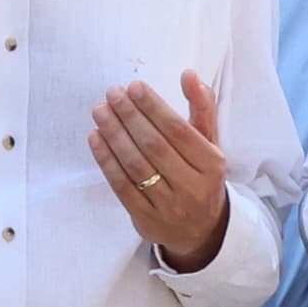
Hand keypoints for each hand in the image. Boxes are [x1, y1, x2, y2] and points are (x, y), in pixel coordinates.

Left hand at [91, 71, 231, 270]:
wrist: (202, 231)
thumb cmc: (201, 177)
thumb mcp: (210, 144)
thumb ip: (202, 109)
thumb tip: (189, 75)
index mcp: (212, 164)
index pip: (179, 131)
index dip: (154, 108)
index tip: (134, 87)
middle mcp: (192, 186)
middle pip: (154, 146)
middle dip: (130, 116)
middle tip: (112, 93)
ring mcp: (168, 205)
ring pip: (136, 166)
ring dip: (114, 135)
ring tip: (100, 111)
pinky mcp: (146, 219)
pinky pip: (122, 186)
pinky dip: (106, 161)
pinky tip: (95, 138)